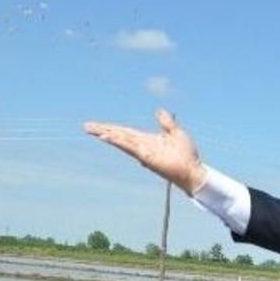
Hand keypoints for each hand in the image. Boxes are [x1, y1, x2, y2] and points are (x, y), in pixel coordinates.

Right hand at [84, 109, 207, 193]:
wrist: (193, 170)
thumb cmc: (186, 155)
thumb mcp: (176, 132)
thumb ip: (166, 122)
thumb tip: (158, 111)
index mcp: (147, 140)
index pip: (125, 132)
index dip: (112, 128)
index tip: (99, 126)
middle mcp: (142, 146)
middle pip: (118, 136)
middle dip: (103, 130)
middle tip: (86, 126)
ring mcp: (143, 152)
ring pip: (121, 141)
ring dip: (107, 135)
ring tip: (92, 130)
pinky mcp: (146, 157)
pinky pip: (130, 147)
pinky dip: (119, 141)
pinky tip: (108, 137)